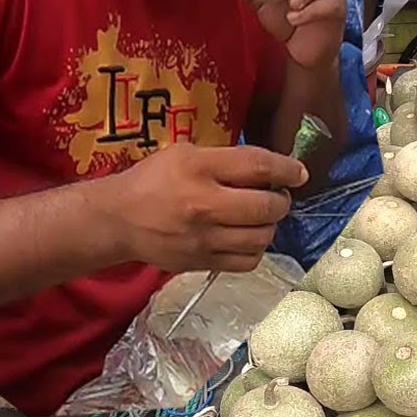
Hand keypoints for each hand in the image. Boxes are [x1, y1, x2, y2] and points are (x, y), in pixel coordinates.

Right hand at [105, 143, 308, 273]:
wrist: (117, 219)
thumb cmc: (153, 180)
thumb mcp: (186, 154)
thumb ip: (226, 159)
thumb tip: (271, 168)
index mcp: (199, 168)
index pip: (258, 166)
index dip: (287, 169)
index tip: (299, 173)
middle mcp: (203, 204)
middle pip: (266, 206)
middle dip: (281, 201)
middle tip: (277, 196)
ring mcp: (203, 238)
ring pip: (261, 237)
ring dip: (270, 226)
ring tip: (261, 217)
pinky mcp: (201, 262)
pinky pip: (247, 261)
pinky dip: (255, 249)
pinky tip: (247, 238)